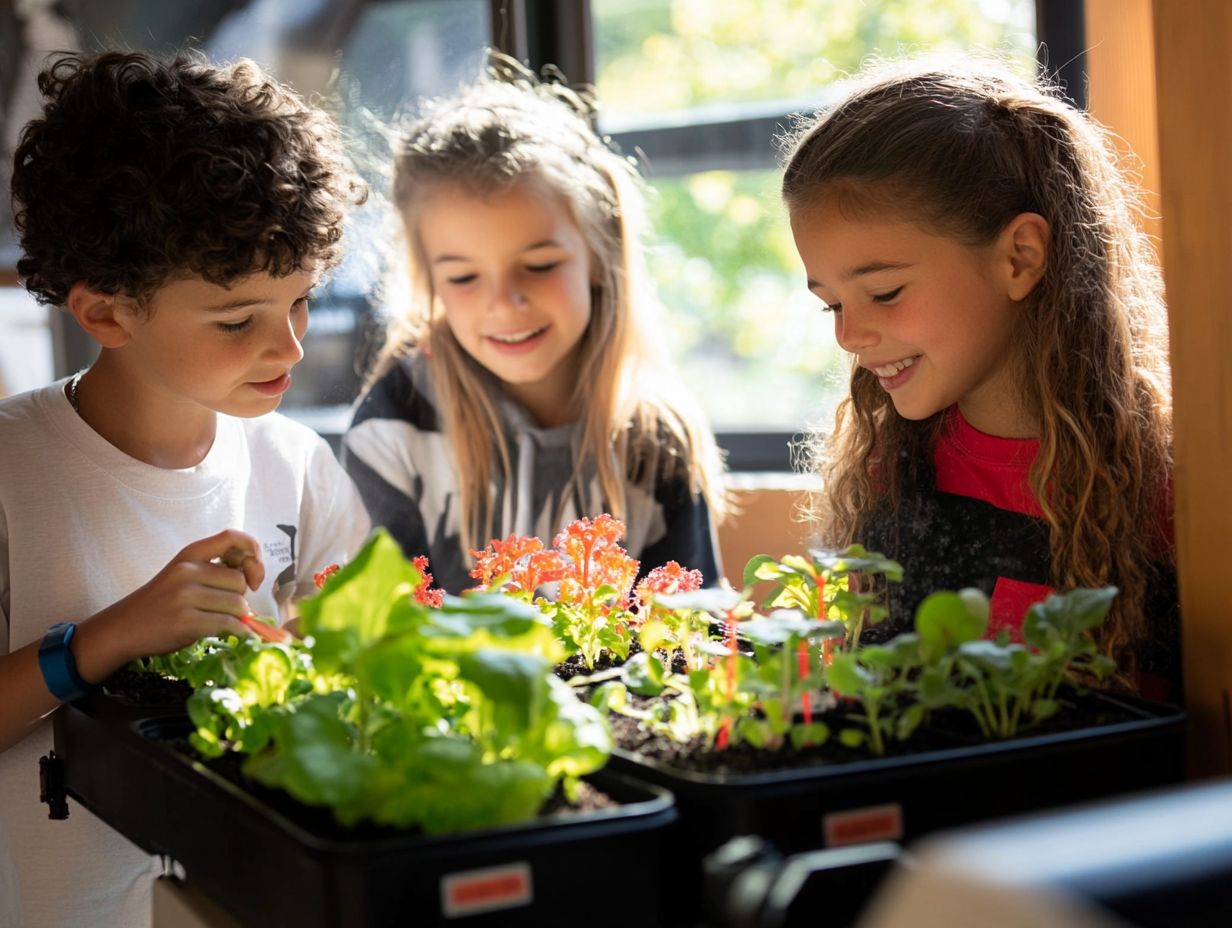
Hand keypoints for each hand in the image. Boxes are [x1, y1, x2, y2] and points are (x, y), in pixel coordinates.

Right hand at [75, 529, 266, 679]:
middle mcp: (187, 571)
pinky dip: (239, 631)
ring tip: (220, 620)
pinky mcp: (186, 621)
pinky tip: (237, 633)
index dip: (252, 552)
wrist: (122, 628)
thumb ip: (213, 571)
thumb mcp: (182, 575)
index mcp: (189, 554)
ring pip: (238, 604)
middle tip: (226, 606)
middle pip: (240, 581)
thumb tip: (255, 579)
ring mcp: (185, 596)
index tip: (253, 573)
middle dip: (240, 597)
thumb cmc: (159, 603)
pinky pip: (229, 624)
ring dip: (237, 616)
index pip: (232, 537)